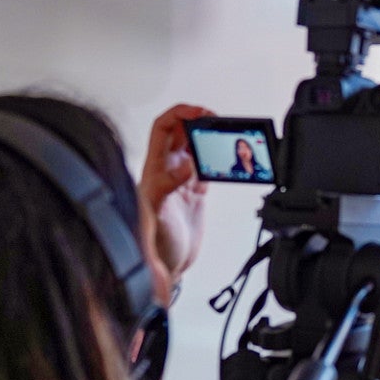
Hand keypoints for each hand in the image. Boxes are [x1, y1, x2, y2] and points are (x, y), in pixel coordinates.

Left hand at [139, 104, 211, 303]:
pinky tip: (225, 159)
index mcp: (155, 168)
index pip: (163, 128)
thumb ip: (167, 186)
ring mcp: (182, 181)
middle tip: (217, 120)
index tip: (200, 113)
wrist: (165, 266)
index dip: (180, 114)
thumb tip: (185, 164)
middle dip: (198, 120)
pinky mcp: (195, 194)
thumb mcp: (158, 212)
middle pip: (181, 132)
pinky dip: (217, 159)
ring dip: (208, 137)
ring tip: (224, 134)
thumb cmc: (154, 243)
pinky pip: (207, 168)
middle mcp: (167, 170)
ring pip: (195, 147)